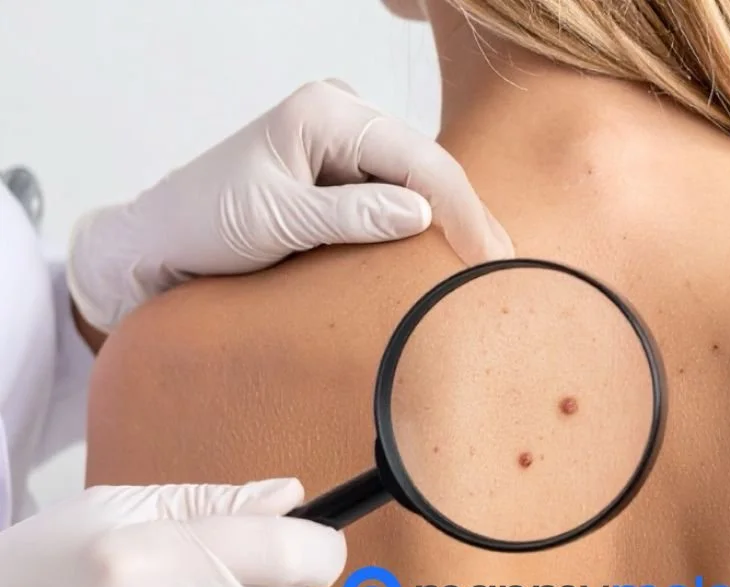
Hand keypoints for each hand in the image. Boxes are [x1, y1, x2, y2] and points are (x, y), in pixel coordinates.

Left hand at [67, 79, 513, 332]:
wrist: (162, 243)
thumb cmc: (204, 223)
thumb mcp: (276, 220)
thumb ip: (349, 215)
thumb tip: (423, 214)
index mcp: (325, 112)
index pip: (417, 159)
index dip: (461, 210)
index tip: (487, 260)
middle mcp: (341, 117)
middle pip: (428, 165)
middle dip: (468, 217)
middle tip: (506, 270)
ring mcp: (344, 145)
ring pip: (419, 183)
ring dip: (452, 225)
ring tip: (488, 270)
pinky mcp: (343, 176)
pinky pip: (398, 198)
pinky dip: (426, 230)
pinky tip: (449, 258)